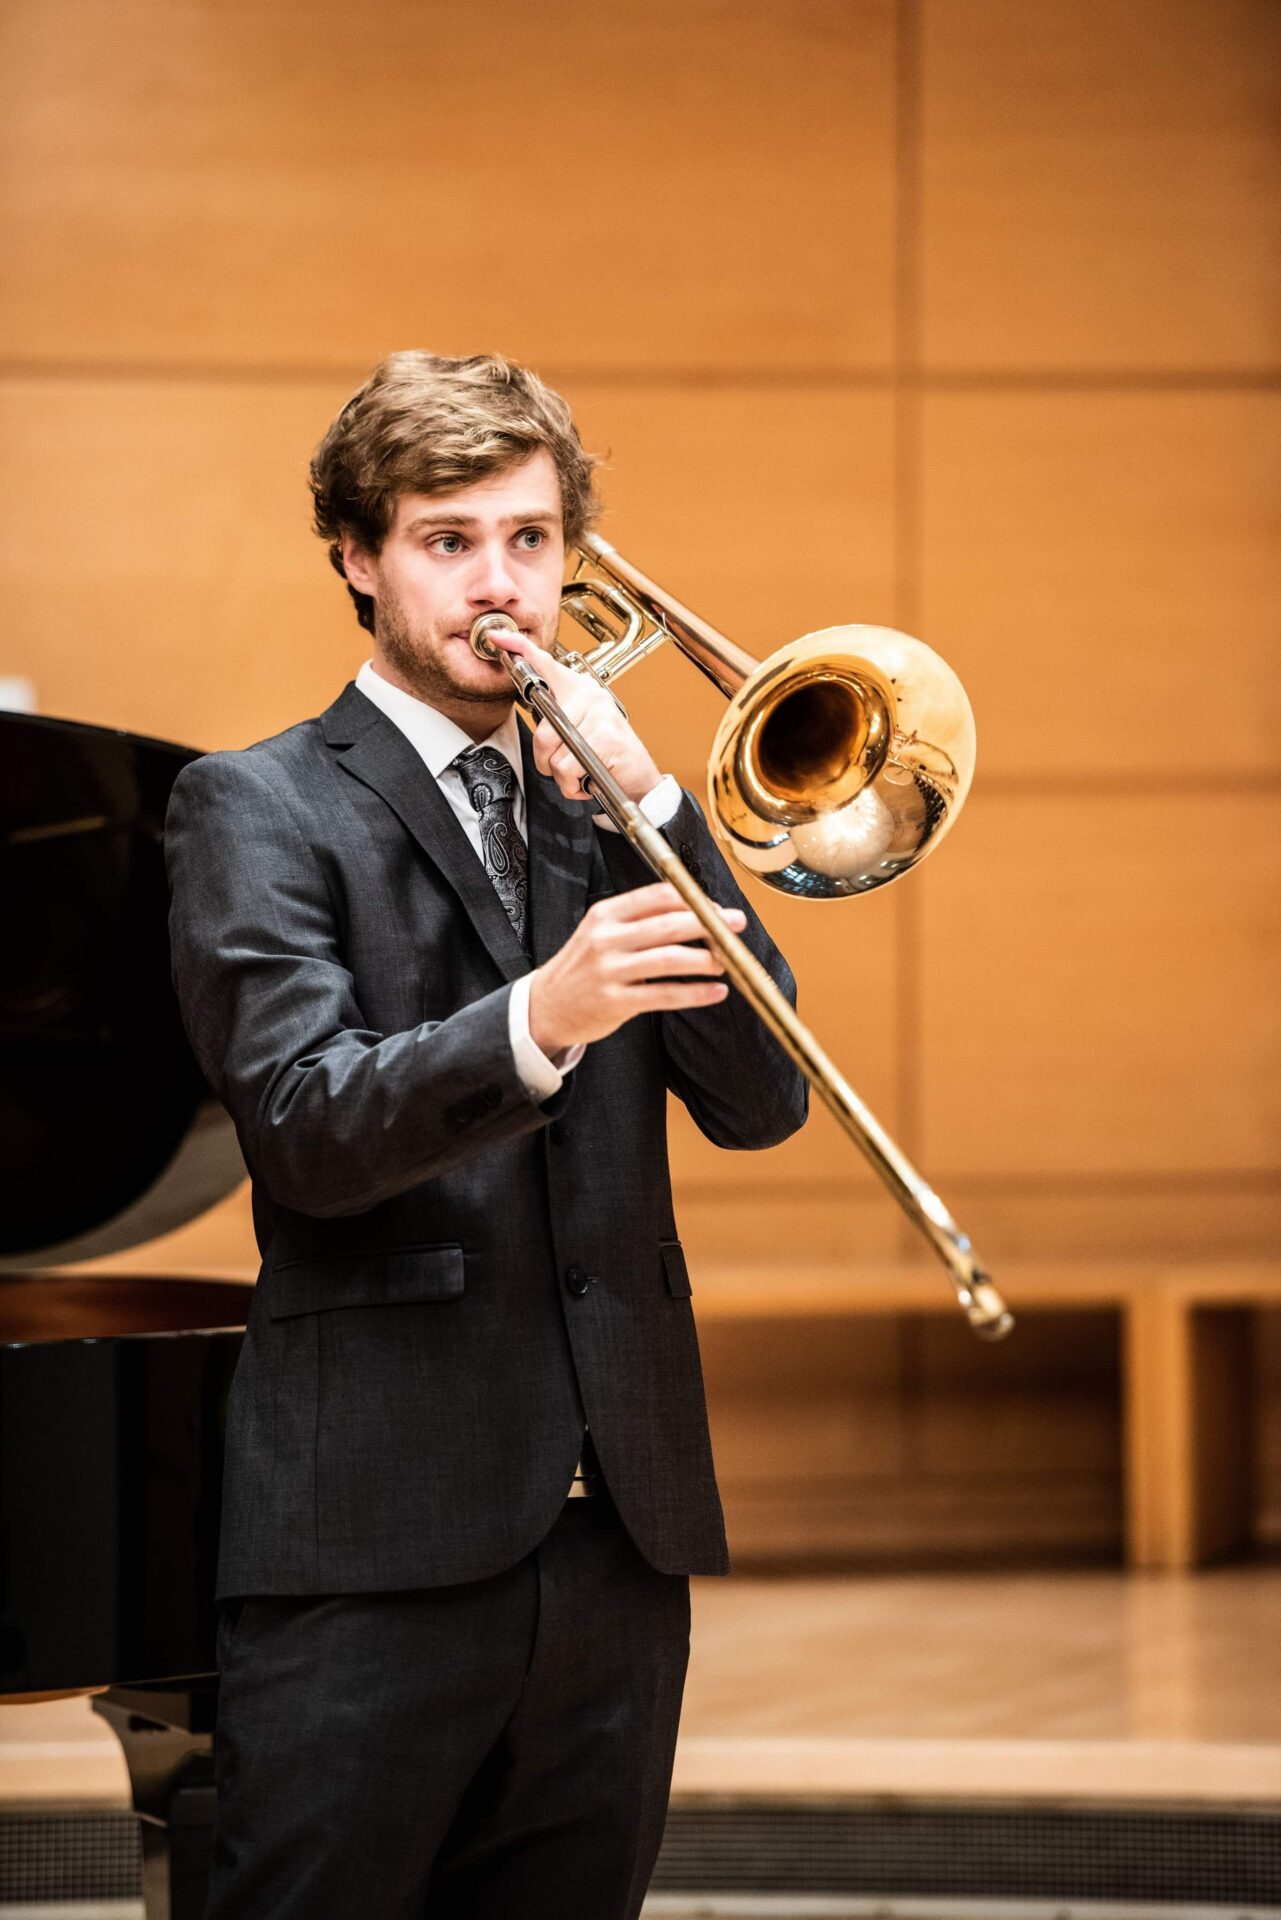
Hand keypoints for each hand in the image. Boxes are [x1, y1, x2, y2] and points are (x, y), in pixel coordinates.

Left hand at [487, 629, 661, 804]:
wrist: (639, 779)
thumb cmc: (606, 756)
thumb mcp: (578, 731)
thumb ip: (555, 719)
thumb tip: (531, 712)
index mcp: (580, 689)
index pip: (546, 664)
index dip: (520, 648)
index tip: (498, 637)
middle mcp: (591, 695)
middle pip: (543, 732)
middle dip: (546, 760)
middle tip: (564, 767)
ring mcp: (602, 715)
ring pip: (554, 755)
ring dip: (562, 776)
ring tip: (580, 773)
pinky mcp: (608, 738)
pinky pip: (568, 768)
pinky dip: (572, 785)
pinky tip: (587, 781)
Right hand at [527, 882, 747, 1052]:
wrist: (545, 1006)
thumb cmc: (583, 967)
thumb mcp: (601, 932)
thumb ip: (640, 921)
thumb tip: (695, 914)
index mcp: (606, 914)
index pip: (658, 896)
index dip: (694, 901)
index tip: (718, 909)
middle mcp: (606, 938)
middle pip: (669, 925)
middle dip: (710, 925)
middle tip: (735, 928)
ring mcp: (610, 971)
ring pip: (670, 959)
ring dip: (706, 960)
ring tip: (727, 963)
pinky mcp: (615, 1002)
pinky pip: (665, 995)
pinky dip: (696, 993)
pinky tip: (715, 992)